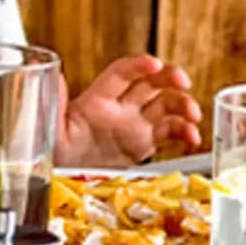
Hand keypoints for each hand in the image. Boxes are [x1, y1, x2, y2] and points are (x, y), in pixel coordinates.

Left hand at [58, 54, 201, 166]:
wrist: (63, 181)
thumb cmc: (55, 152)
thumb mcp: (51, 130)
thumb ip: (56, 103)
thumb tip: (51, 74)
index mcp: (97, 100)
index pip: (121, 73)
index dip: (138, 65)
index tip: (154, 63)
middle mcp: (120, 108)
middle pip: (151, 82)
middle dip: (169, 77)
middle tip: (184, 82)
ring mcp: (135, 125)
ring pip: (166, 105)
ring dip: (183, 105)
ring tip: (194, 115)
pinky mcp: (145, 144)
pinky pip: (170, 133)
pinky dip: (185, 133)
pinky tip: (193, 139)